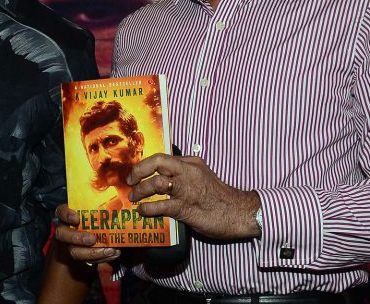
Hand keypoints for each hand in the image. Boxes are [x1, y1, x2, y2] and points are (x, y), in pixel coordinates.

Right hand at [53, 204, 120, 264]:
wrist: (95, 233)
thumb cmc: (95, 216)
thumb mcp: (95, 210)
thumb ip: (100, 208)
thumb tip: (118, 203)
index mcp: (67, 215)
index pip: (61, 211)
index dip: (67, 215)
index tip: (76, 218)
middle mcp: (65, 229)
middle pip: (63, 235)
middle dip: (78, 238)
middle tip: (93, 239)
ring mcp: (69, 244)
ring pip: (74, 252)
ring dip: (93, 253)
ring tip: (110, 250)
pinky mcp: (79, 255)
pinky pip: (86, 260)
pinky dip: (101, 258)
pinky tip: (113, 254)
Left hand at [127, 153, 259, 239]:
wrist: (239, 212)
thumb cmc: (219, 197)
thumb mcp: (201, 178)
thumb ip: (183, 176)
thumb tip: (161, 181)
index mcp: (191, 163)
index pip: (162, 157)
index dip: (145, 164)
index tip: (136, 173)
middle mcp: (188, 172)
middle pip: (157, 162)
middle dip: (138, 170)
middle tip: (130, 181)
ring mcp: (187, 189)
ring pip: (156, 183)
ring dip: (140, 191)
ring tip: (134, 198)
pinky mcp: (186, 207)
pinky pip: (161, 205)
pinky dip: (148, 208)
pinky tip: (143, 211)